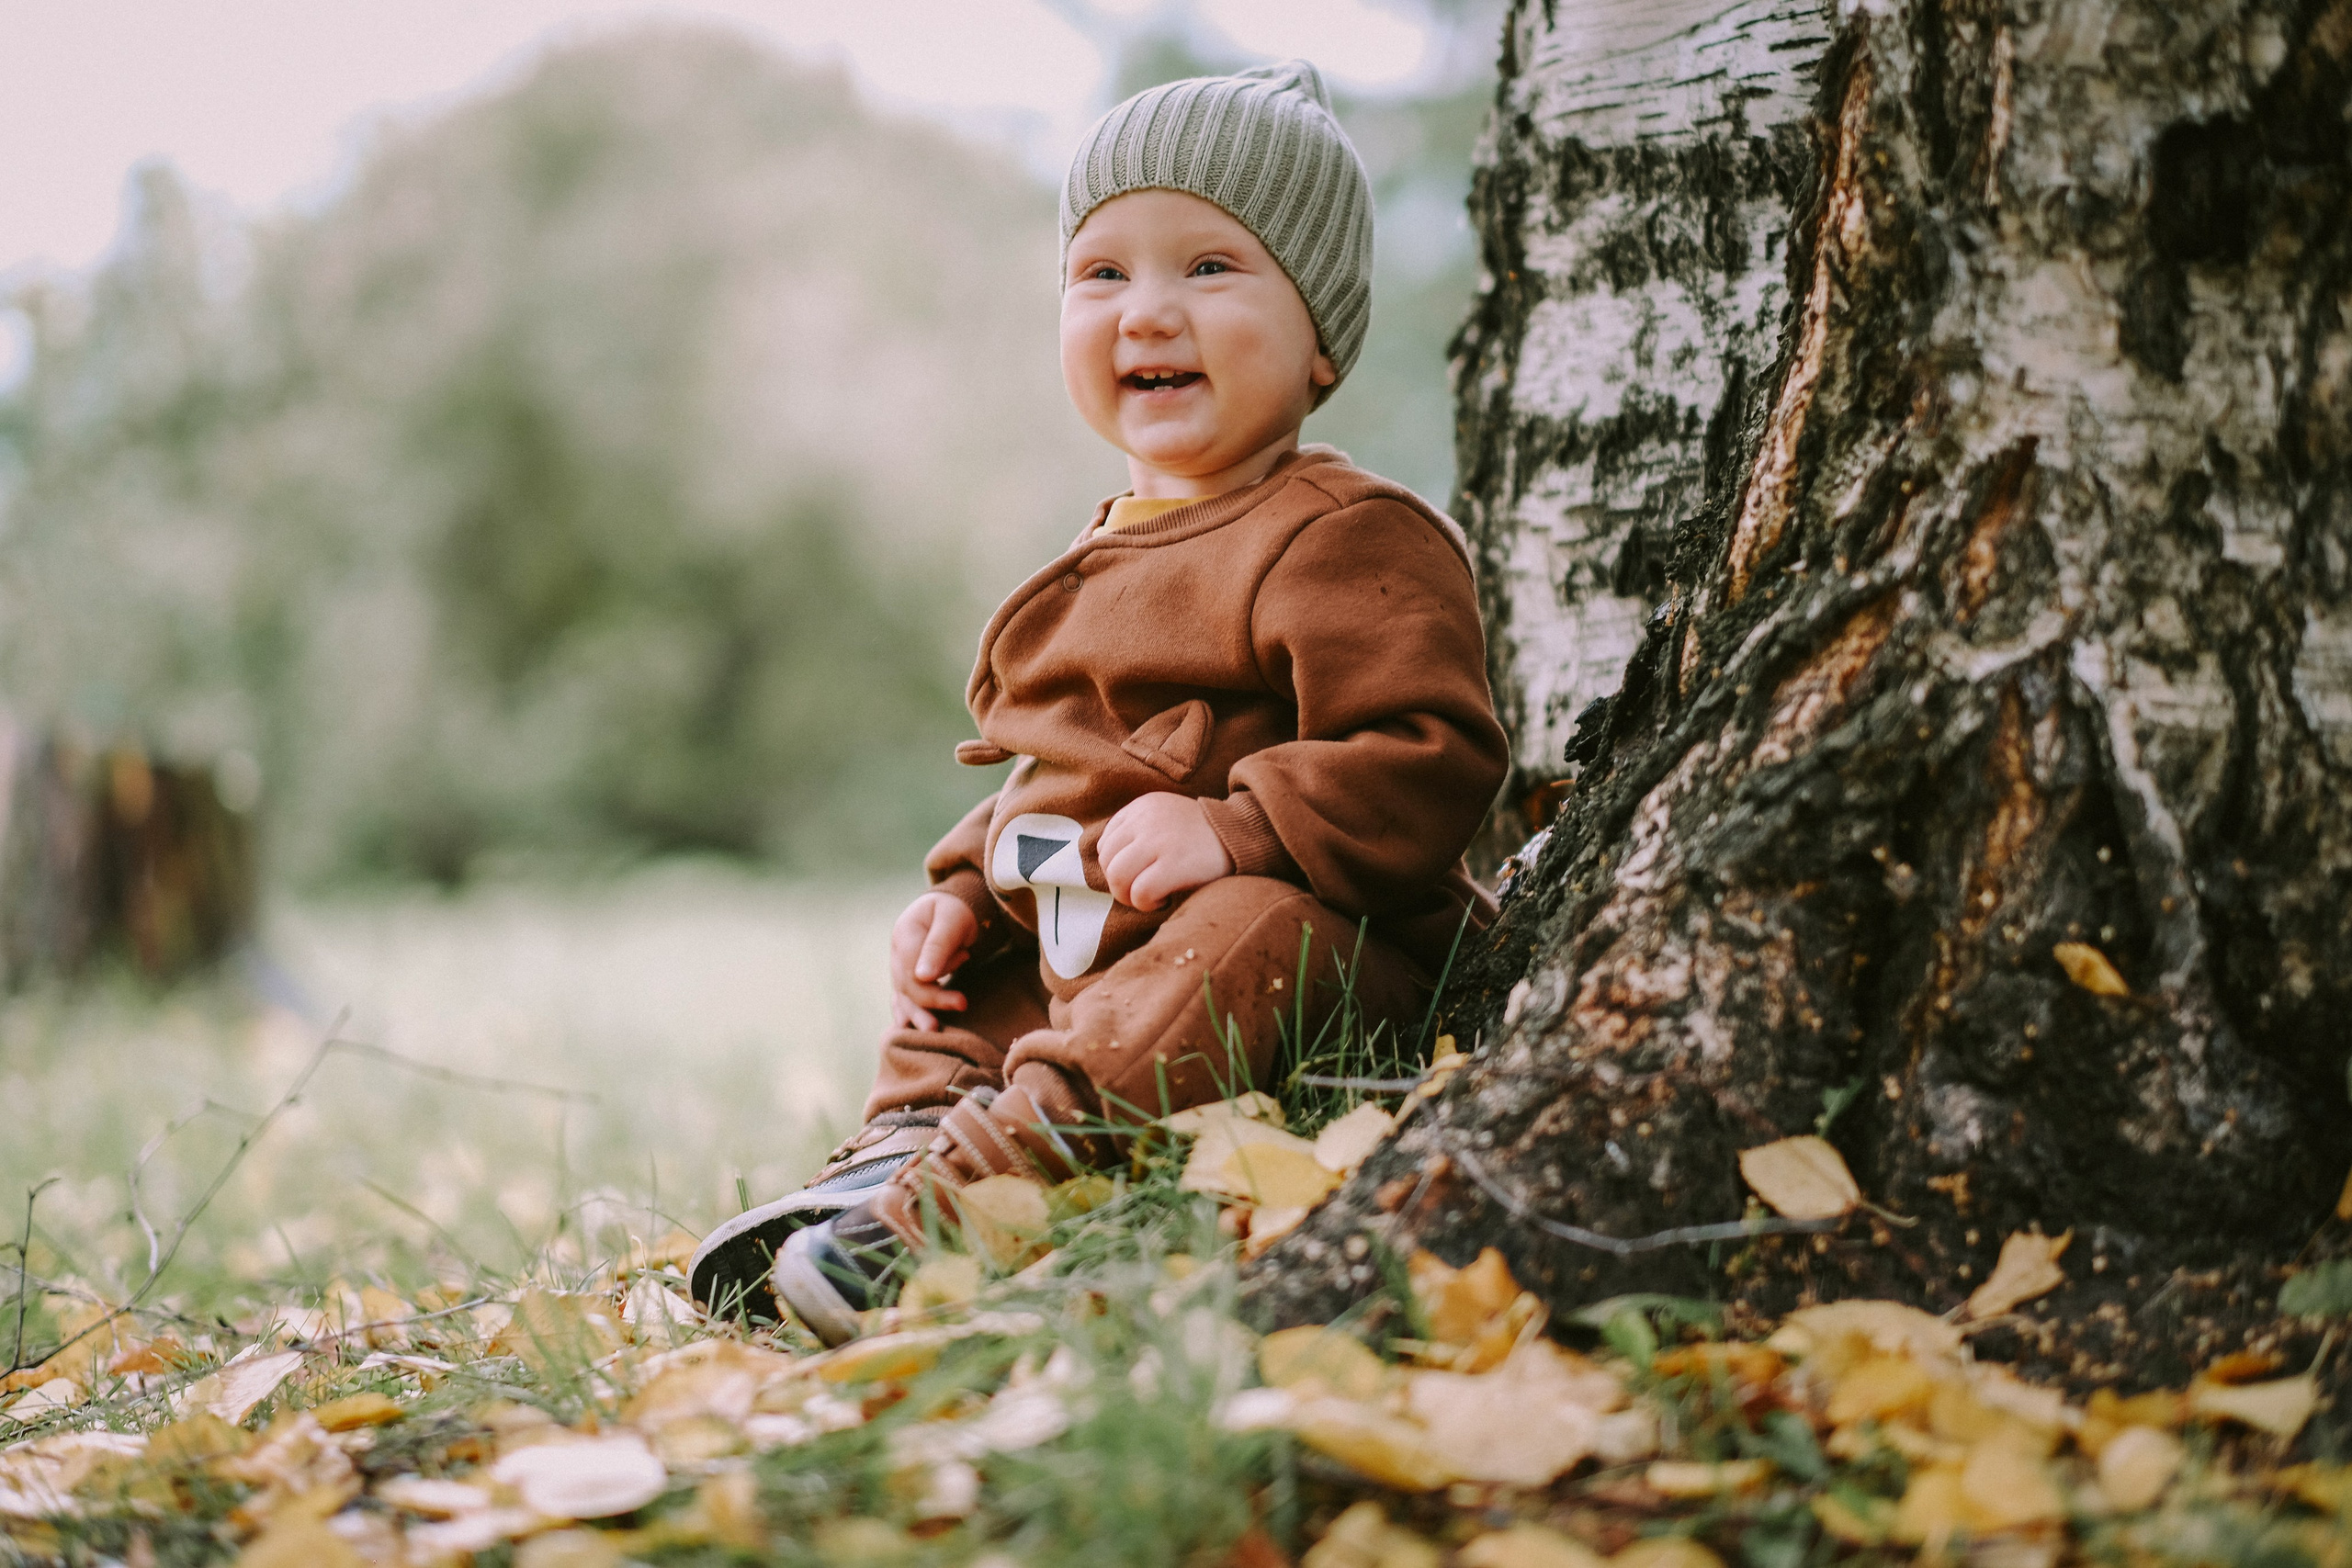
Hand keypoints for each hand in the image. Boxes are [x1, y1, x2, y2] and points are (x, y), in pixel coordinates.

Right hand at [890, 892, 979, 1031]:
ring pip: (903, 994)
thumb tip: (923, 977)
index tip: (963, 994)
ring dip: (916, 1014)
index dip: (935, 987)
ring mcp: (900, 963)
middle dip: (929, 1004)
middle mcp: (897, 951)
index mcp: (905, 933)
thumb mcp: (952, 919)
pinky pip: (904, 996)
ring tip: (932, 1031)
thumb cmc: (957, 909)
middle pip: (906, 985)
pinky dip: (907, 1011)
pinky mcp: (908, 974)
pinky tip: (907, 1028)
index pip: (912, 970)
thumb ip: (938, 945)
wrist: (955, 906)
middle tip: (951, 1017)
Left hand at [1099, 792, 1235, 911]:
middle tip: (1140, 893)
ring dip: (1128, 896)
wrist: (1243, 834)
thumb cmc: (1202, 836)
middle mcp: (1146, 819)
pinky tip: (1163, 900)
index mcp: (1143, 807)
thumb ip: (1139, 832)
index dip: (1116, 866)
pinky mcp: (1174, 864)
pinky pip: (1140, 892)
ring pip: (1117, 877)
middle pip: (1107, 861)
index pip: (1106, 843)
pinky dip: (1146, 904)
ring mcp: (1159, 841)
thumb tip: (1111, 866)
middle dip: (1119, 885)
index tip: (1138, 875)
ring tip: (1149, 898)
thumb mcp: (1166, 819)